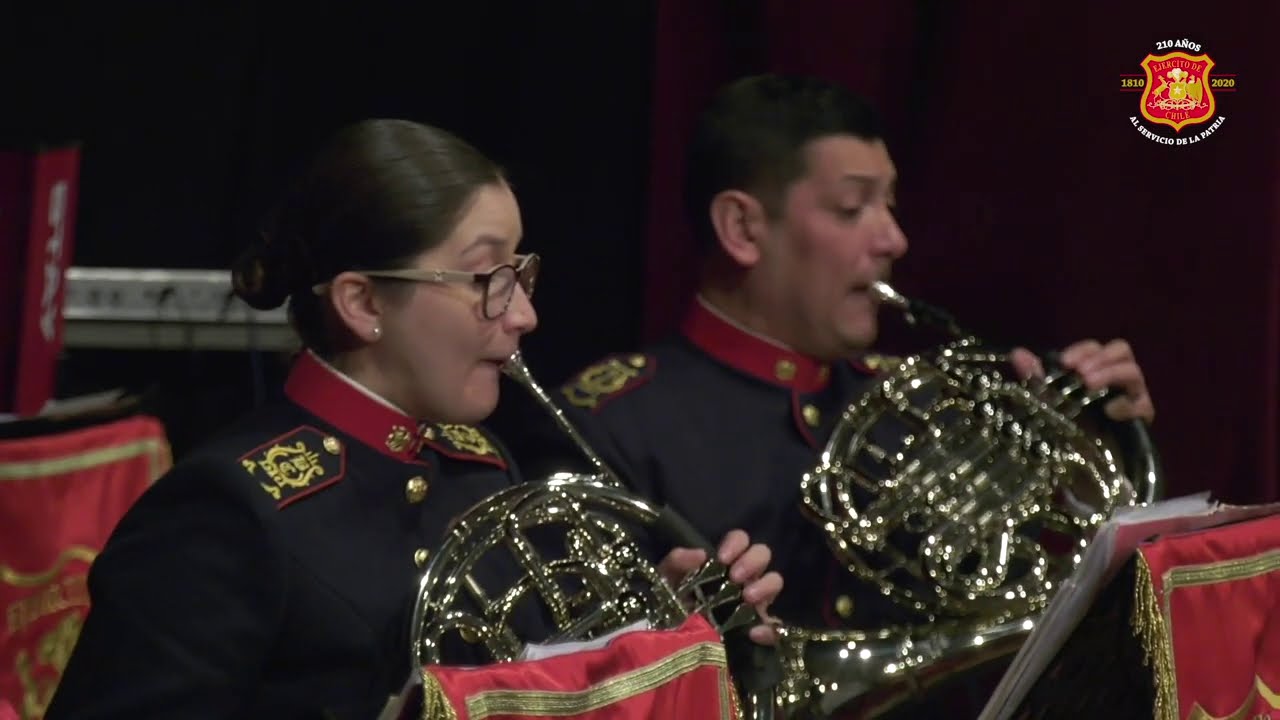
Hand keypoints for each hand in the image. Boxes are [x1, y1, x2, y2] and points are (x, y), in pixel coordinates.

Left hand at [657, 529, 782, 645]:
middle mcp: (742, 579)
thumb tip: (701, 554)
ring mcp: (752, 604)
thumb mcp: (665, 582)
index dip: (736, 543)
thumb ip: (676, 562)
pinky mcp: (757, 632)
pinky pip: (775, 628)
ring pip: (774, 582)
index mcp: (722, 563)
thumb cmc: (668, 607)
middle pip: (762, 555)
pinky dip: (769, 629)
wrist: (667, 649)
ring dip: (765, 586)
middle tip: (735, 577)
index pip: (740, 540)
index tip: (723, 559)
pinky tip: (753, 633)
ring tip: (748, 597)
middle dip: (752, 561)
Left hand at [1010, 338, 1154, 422]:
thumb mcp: (1046, 403)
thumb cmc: (1064, 429)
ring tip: (1090, 384)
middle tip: (1081, 373)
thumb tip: (1018, 353)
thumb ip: (1034, 377)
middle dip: (1100, 358)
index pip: (1095, 348)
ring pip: (1134, 371)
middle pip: (1121, 350)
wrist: (1078, 469)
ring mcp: (1132, 396)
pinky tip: (1109, 410)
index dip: (1082, 350)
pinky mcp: (1141, 419)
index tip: (1065, 362)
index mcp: (1094, 370)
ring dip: (1111, 373)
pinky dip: (1126, 404)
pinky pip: (1143, 405)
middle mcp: (1116, 379)